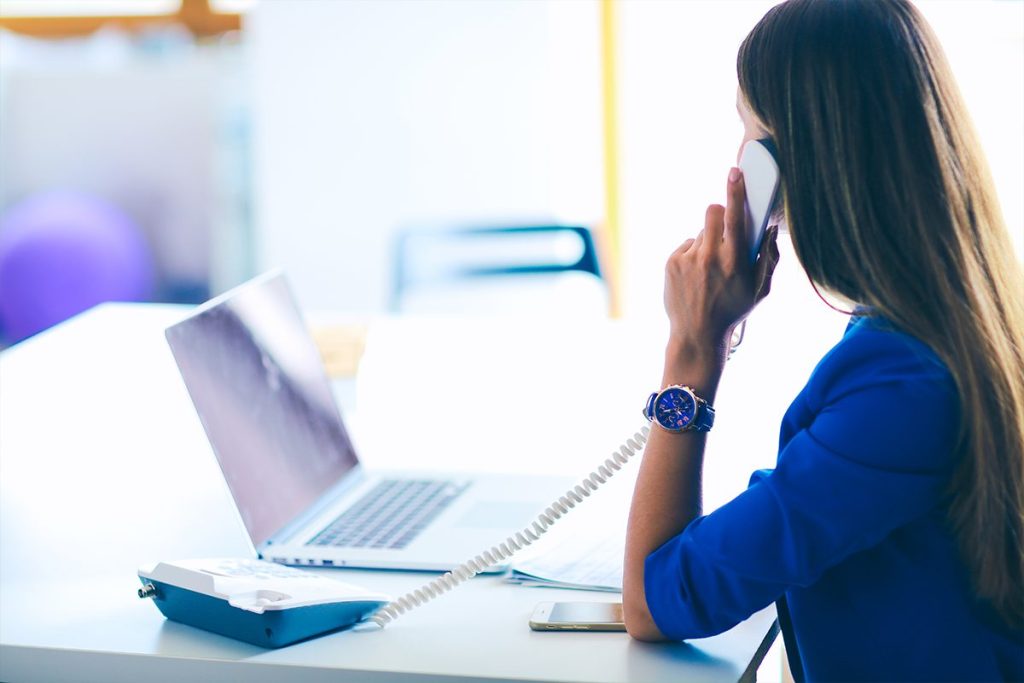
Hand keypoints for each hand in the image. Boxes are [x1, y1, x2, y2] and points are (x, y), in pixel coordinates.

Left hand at [663, 167, 780, 366]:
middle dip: (719, 213)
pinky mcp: (672, 263)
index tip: (735, 172)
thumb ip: (769, 257)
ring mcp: (688, 259)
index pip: (736, 219)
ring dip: (708, 242)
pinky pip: (687, 245)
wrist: (697, 334)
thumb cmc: (733, 310)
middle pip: (712, 212)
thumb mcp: (760, 290)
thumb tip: (770, 229)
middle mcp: (710, 257)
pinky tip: (697, 275)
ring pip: (701, 232)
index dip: (736, 192)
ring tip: (710, 269)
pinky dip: (693, 254)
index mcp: (735, 262)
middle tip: (724, 229)